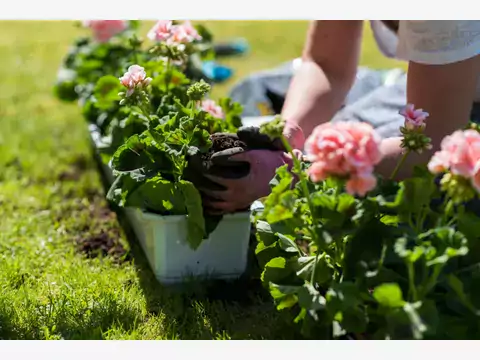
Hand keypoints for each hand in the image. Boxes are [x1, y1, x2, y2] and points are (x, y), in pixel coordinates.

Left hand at [184, 125, 303, 213]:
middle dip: (198, 185)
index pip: (213, 178)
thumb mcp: (254, 155)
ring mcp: (240, 203)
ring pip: (215, 205)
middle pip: (211, 193)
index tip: (193, 163)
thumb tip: (215, 157)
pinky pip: (224, 210)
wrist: (288, 177)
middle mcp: (237, 197)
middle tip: (188, 177)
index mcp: (238, 184)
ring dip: (203, 199)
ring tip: (192, 191)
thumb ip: (234, 156)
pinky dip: (212, 208)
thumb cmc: (271, 163)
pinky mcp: (243, 205)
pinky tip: (205, 204)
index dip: (202, 170)